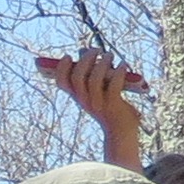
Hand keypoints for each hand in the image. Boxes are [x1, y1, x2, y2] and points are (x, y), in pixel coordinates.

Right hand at [33, 51, 148, 163]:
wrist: (121, 133)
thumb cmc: (110, 109)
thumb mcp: (97, 92)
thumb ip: (91, 75)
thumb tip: (86, 52)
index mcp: (78, 97)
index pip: (61, 82)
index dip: (61, 68)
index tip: (67, 56)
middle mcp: (85, 101)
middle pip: (77, 76)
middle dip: (86, 59)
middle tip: (97, 50)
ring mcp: (98, 103)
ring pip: (94, 79)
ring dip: (103, 62)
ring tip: (110, 55)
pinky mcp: (113, 104)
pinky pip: (114, 84)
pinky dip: (119, 71)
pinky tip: (123, 65)